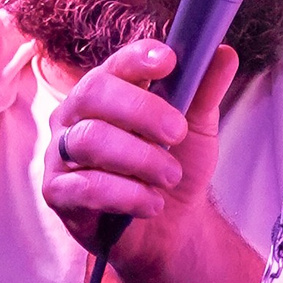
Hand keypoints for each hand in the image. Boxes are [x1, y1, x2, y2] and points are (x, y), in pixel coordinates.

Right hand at [44, 38, 236, 271]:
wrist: (168, 229)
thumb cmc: (172, 169)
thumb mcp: (197, 130)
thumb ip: (205, 92)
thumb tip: (224, 54)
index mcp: (106, 92)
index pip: (114, 65)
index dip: (137, 59)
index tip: (168, 61)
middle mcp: (76, 116)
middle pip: (93, 94)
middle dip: (141, 110)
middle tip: (177, 131)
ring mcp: (61, 153)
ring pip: (89, 140)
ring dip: (139, 158)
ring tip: (170, 176)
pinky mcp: (58, 192)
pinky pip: (85, 186)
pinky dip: (126, 194)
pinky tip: (151, 203)